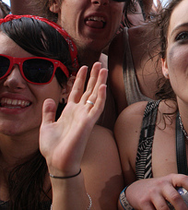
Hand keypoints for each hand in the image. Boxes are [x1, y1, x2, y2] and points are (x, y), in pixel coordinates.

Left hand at [39, 62, 106, 176]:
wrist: (57, 161)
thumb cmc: (53, 147)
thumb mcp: (46, 126)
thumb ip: (48, 112)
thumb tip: (48, 99)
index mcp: (70, 111)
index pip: (77, 91)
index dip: (81, 79)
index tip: (83, 67)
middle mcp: (80, 111)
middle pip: (89, 90)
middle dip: (94, 76)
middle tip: (99, 63)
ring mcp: (86, 116)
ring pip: (95, 95)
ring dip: (100, 82)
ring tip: (104, 69)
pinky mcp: (89, 123)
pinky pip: (97, 108)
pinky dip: (101, 97)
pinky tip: (102, 86)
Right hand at [124, 175, 187, 209]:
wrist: (135, 189)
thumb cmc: (157, 189)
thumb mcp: (168, 184)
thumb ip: (177, 189)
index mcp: (171, 178)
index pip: (184, 179)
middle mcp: (162, 184)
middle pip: (175, 197)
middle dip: (182, 209)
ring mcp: (152, 193)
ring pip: (164, 208)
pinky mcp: (143, 202)